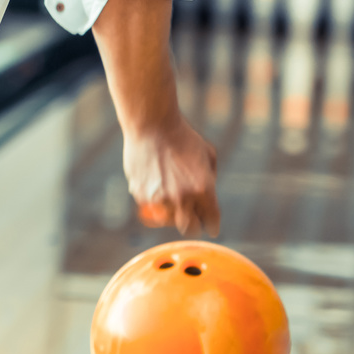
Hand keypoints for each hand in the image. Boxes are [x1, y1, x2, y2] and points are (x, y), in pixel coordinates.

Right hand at [123, 115, 220, 236]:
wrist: (153, 125)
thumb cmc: (183, 137)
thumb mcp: (208, 155)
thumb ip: (210, 180)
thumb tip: (208, 199)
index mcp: (204, 189)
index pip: (211, 222)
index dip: (211, 224)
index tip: (210, 225)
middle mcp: (183, 198)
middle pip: (190, 229)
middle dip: (193, 224)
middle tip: (192, 217)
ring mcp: (160, 199)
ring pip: (168, 221)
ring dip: (172, 213)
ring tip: (172, 194)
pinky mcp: (142, 196)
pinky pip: (151, 208)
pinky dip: (154, 201)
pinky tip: (156, 182)